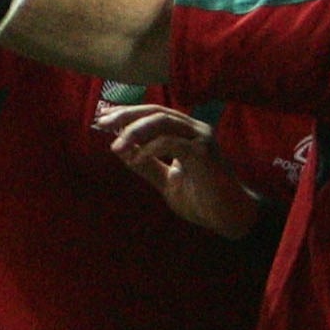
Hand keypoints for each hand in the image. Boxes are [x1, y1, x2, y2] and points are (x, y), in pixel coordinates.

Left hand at [95, 101, 258, 237]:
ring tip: (116, 145)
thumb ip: (147, 166)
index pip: (153, 114)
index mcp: (186, 133)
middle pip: (156, 111)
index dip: (128, 114)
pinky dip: (150, 148)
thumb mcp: (166, 181)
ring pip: (163, 121)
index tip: (103, 120)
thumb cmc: (202, 200)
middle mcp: (195, 129)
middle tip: (102, 123)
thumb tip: (122, 151)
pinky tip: (135, 158)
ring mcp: (202, 138)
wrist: (228, 218)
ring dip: (135, 130)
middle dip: (126, 115)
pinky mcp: (205, 152)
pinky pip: (172, 142)